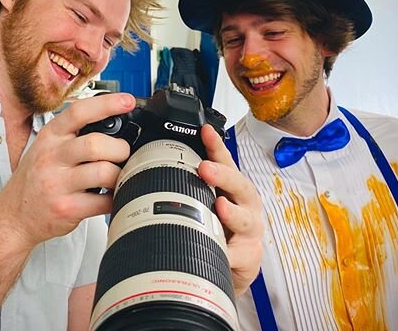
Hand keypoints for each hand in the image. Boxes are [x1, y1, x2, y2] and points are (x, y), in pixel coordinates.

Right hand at [0, 93, 135, 250]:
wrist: (14, 216)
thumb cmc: (36, 180)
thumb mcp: (46, 148)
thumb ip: (74, 135)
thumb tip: (115, 123)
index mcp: (50, 137)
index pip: (79, 112)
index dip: (107, 104)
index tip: (127, 101)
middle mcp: (52, 157)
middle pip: (95, 144)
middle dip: (119, 148)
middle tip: (123, 154)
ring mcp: (58, 184)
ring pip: (103, 172)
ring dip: (120, 174)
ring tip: (117, 176)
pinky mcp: (67, 208)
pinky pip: (104, 201)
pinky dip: (116, 198)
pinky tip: (112, 195)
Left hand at [197, 124, 263, 295]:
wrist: (234, 266)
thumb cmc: (219, 228)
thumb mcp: (203, 204)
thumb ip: (184, 188)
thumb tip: (148, 172)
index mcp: (232, 188)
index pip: (224, 162)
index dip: (215, 145)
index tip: (205, 132)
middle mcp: (245, 204)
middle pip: (239, 185)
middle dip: (223, 175)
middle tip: (205, 168)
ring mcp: (249, 229)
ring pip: (245, 219)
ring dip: (232, 213)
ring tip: (220, 207)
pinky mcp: (249, 256)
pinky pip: (239, 255)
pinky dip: (230, 254)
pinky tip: (222, 252)